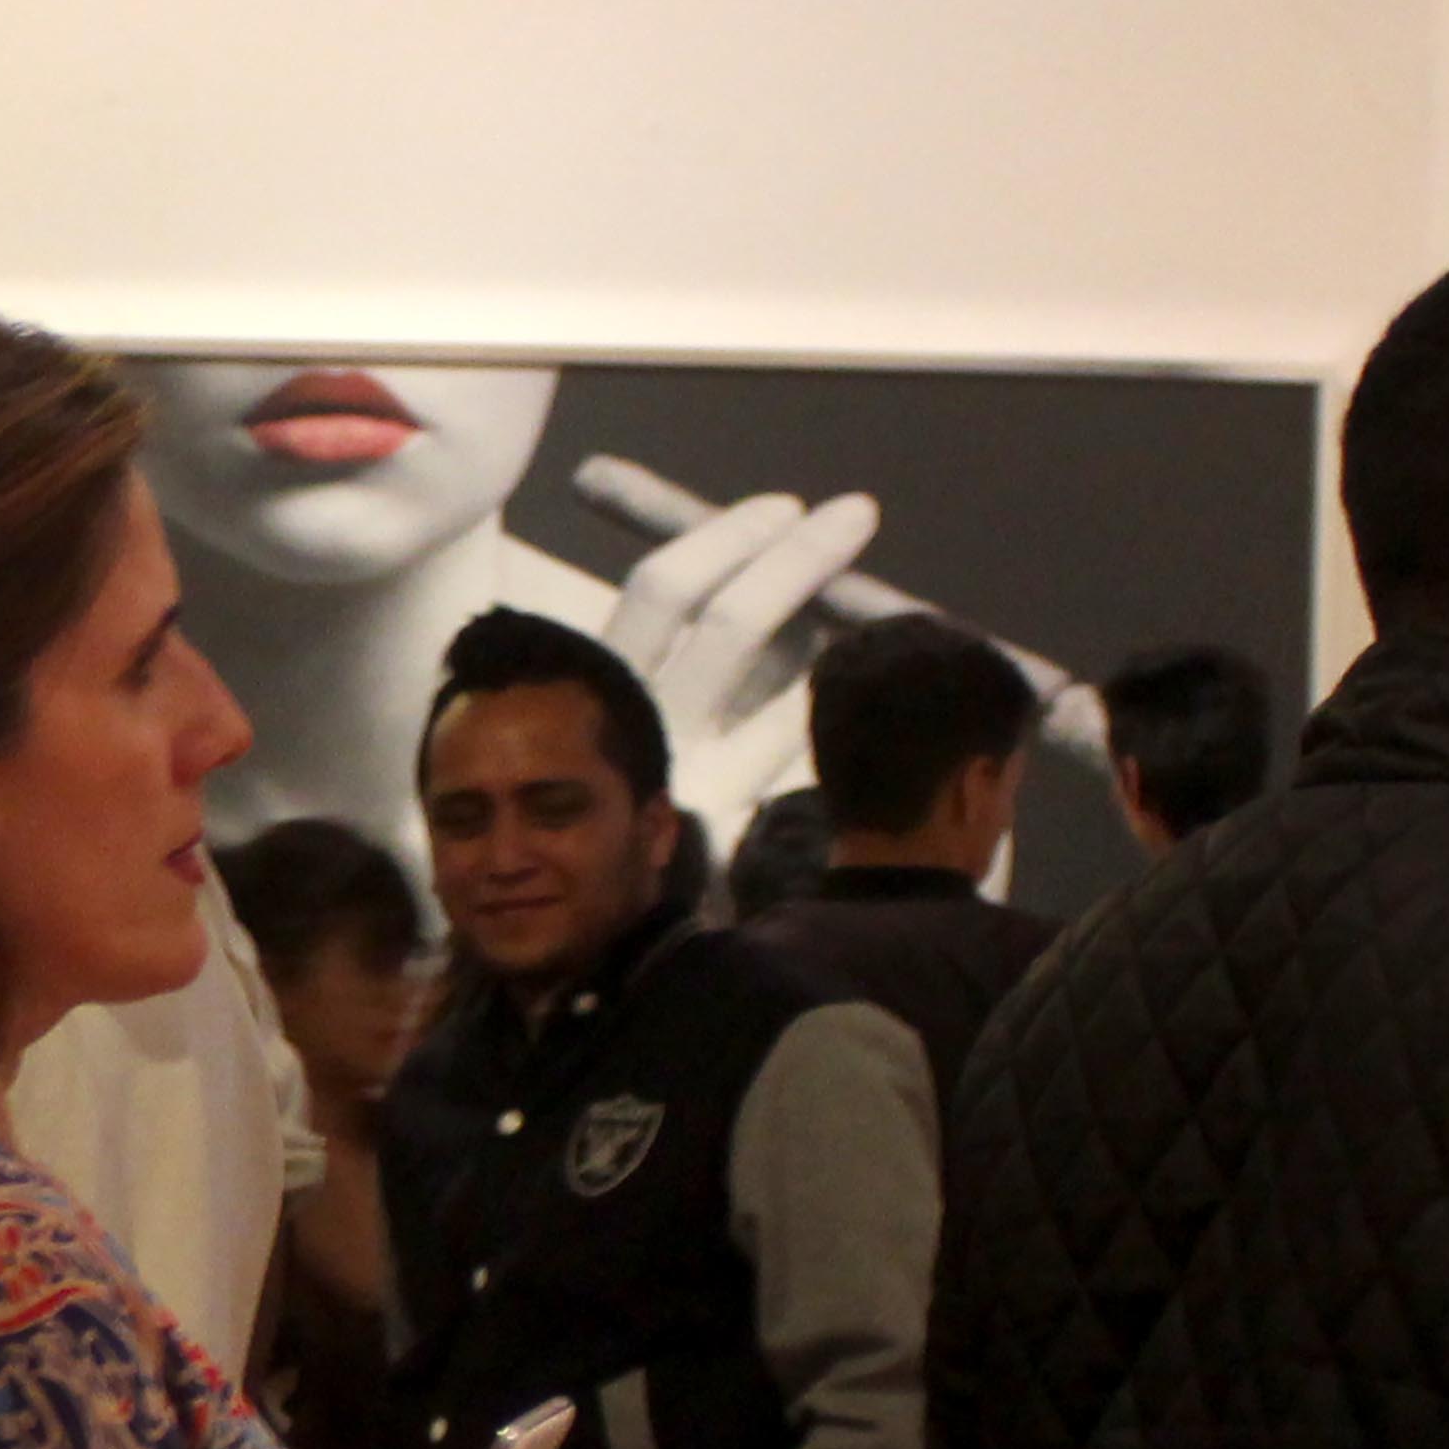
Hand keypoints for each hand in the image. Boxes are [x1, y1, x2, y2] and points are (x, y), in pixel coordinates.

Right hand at [576, 463, 890, 817]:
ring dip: (824, 635)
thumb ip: (667, 672)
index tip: (781, 506)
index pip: (663, 590)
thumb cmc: (592, 816)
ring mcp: (694, 781)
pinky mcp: (735, 832)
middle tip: (856, 513)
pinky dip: (831, 708)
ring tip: (856, 603)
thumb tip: (760, 597)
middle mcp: (648, 729)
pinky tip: (857, 685)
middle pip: (731, 619)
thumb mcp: (613, 727)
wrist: (592, 942)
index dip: (726, 537)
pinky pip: (803, 748)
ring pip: (779, 685)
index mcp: (605, 690)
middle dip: (799, 555)